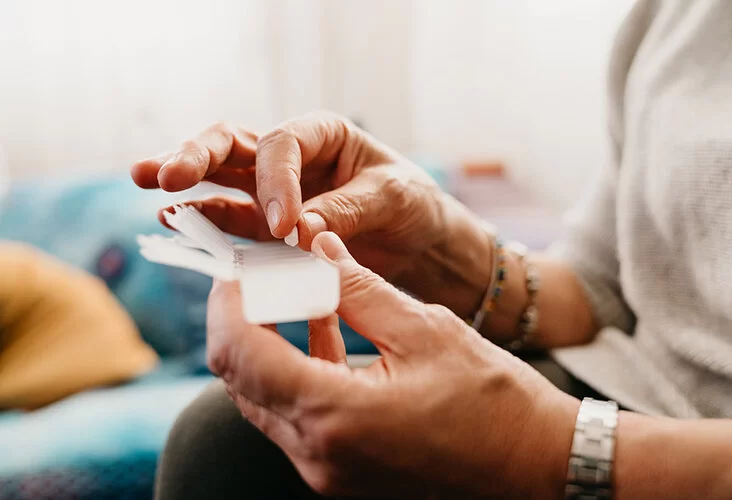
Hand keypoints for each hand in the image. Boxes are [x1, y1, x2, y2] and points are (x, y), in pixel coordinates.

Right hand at [130, 112, 448, 279]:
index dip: (275, 181)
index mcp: (323, 134)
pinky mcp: (268, 226)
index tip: (285, 226)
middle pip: (233, 145)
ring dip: (184, 182)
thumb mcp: (392, 199)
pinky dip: (205, 222)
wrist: (419, 241)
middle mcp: (292, 157)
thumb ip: (345, 210)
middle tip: (167, 175)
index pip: (282, 146)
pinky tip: (175, 221)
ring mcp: (273, 190)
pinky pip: (232, 220)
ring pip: (220, 176)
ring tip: (149, 185)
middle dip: (198, 156)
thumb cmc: (411, 205)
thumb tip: (298, 232)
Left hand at [206, 232, 577, 497]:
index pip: (240, 353)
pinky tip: (325, 327)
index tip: (238, 267)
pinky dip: (299, 368)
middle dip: (242, 318)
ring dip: (269, 342)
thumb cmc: (493, 401)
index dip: (228, 303)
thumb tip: (318, 247)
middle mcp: (317, 453)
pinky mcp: (340, 471)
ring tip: (296, 291)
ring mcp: (325, 469)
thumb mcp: (424, 329)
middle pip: (241, 378)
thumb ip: (358, 288)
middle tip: (261, 273)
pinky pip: (296, 416)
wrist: (535, 464)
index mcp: (334, 416)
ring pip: (263, 398)